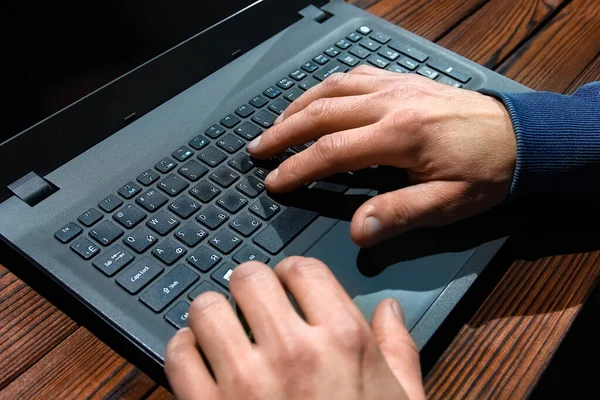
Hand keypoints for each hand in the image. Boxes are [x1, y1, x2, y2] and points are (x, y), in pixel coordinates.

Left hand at [165, 258, 425, 399]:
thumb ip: (399, 349)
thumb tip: (390, 309)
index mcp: (344, 340)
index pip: (302, 268)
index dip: (291, 273)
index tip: (287, 285)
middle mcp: (292, 351)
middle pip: (249, 277)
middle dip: (249, 286)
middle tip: (252, 304)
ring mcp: (245, 382)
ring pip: (206, 308)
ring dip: (212, 315)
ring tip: (224, 330)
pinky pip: (177, 353)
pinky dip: (184, 350)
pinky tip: (201, 362)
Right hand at [248, 66, 515, 245]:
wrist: (522, 136)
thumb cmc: (487, 172)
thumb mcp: (449, 202)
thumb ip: (400, 213)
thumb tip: (357, 230)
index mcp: (398, 135)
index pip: (331, 151)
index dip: (297, 168)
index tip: (274, 183)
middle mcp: (390, 103)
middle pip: (321, 112)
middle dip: (283, 133)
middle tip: (256, 149)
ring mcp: (395, 86)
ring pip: (333, 89)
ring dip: (299, 106)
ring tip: (276, 125)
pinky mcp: (403, 81)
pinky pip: (356, 76)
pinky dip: (328, 86)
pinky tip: (319, 98)